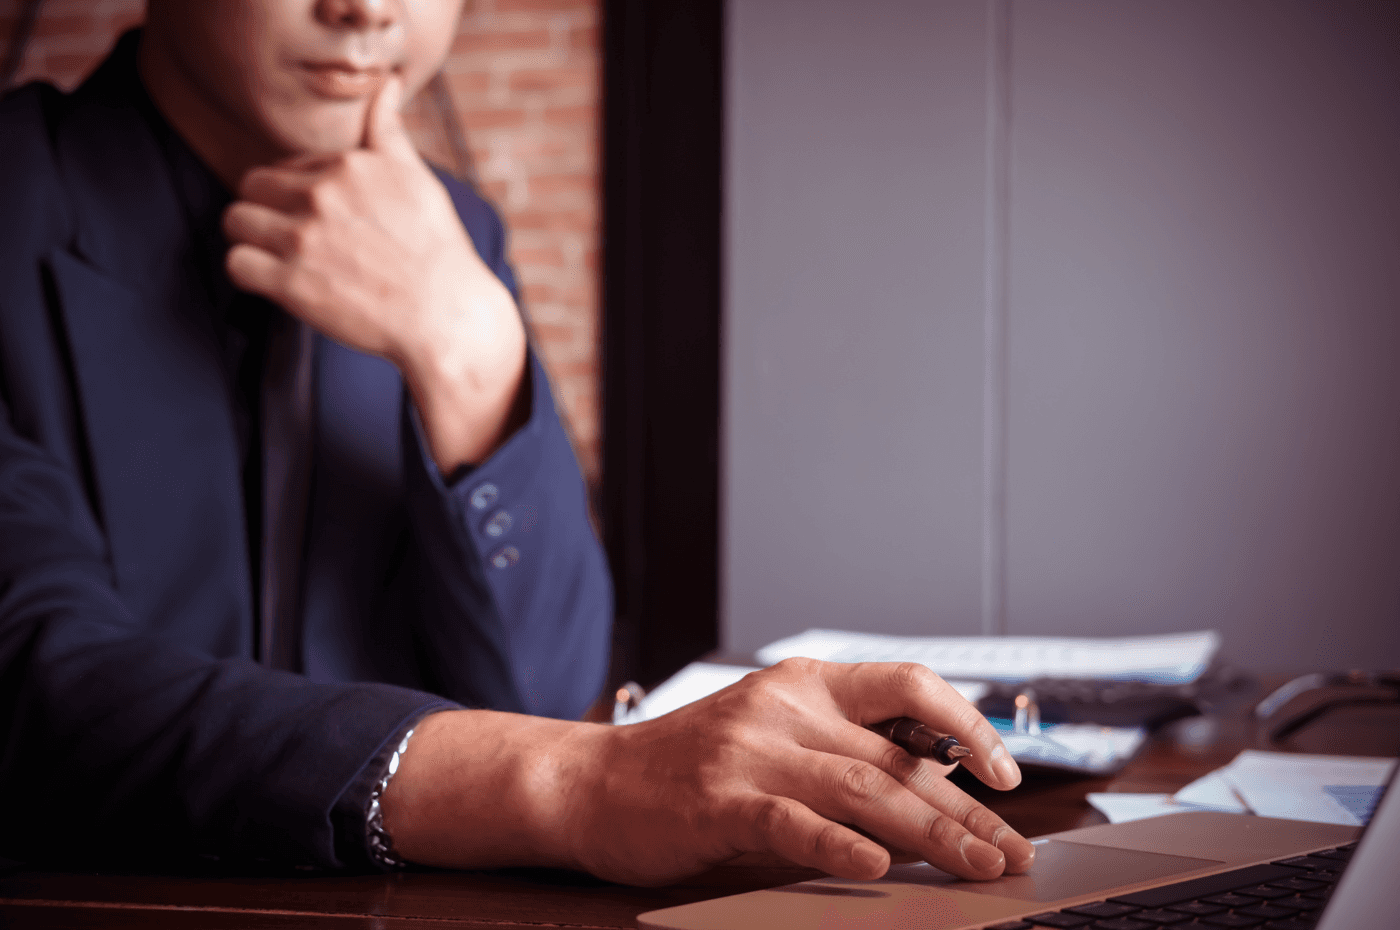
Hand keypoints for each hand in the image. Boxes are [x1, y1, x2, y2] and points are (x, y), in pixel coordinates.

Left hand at [222, 76, 526, 471]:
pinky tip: (275, 281)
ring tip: (277, 257)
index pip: (289, 164)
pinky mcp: (291, 283)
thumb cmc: (436, 250)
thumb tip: (388, 85)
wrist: (447, 316)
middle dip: (266, 209)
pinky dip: (250, 273)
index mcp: (348, 166)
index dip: (298, 192)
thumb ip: (389, 131)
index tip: (321, 218)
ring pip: (235, 221)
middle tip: (290, 237)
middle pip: (252, 186)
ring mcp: (303, 240)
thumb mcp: (417, 179)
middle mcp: (322, 195)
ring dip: (250, 238)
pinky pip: (237, 265)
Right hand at [382, 659, 1035, 886]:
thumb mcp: (768, 738)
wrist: (589, 782)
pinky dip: (839, 844)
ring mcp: (751, 751)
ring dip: (932, 833)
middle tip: (1012, 850)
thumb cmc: (686, 768)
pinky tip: (877, 866)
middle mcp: (784, 709)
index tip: (1003, 773)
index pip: (907, 687)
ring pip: (864, 789)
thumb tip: (926, 799)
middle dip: (966, 808)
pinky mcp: (720, 799)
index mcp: (804, 686)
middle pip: (898, 756)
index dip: (966, 726)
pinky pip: (793, 821)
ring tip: (978, 866)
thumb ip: (836, 754)